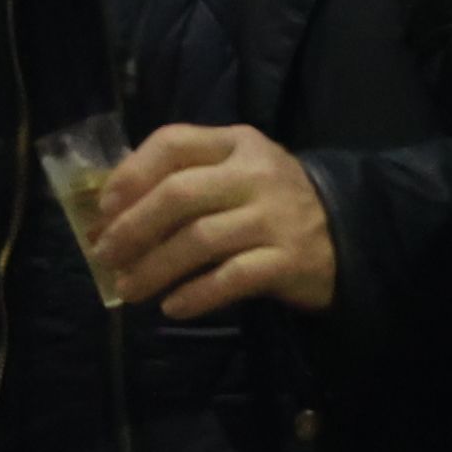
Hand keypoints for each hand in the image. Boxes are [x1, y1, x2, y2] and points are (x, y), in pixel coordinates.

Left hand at [88, 124, 337, 317]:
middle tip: (106, 256)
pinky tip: (172, 307)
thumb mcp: (235, 173)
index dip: (131, 175)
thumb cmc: (270, 203)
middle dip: (133, 227)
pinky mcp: (289, 260)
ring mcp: (275, 217)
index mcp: (236, 143)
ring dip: (155, 267)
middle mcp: (256, 174)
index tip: (104, 208)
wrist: (347, 232)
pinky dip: (196, 295)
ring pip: (200, 239)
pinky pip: (232, 278)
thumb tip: (110, 212)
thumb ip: (184, 179)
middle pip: (179, 194)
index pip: (173, 143)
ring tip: (129, 289)